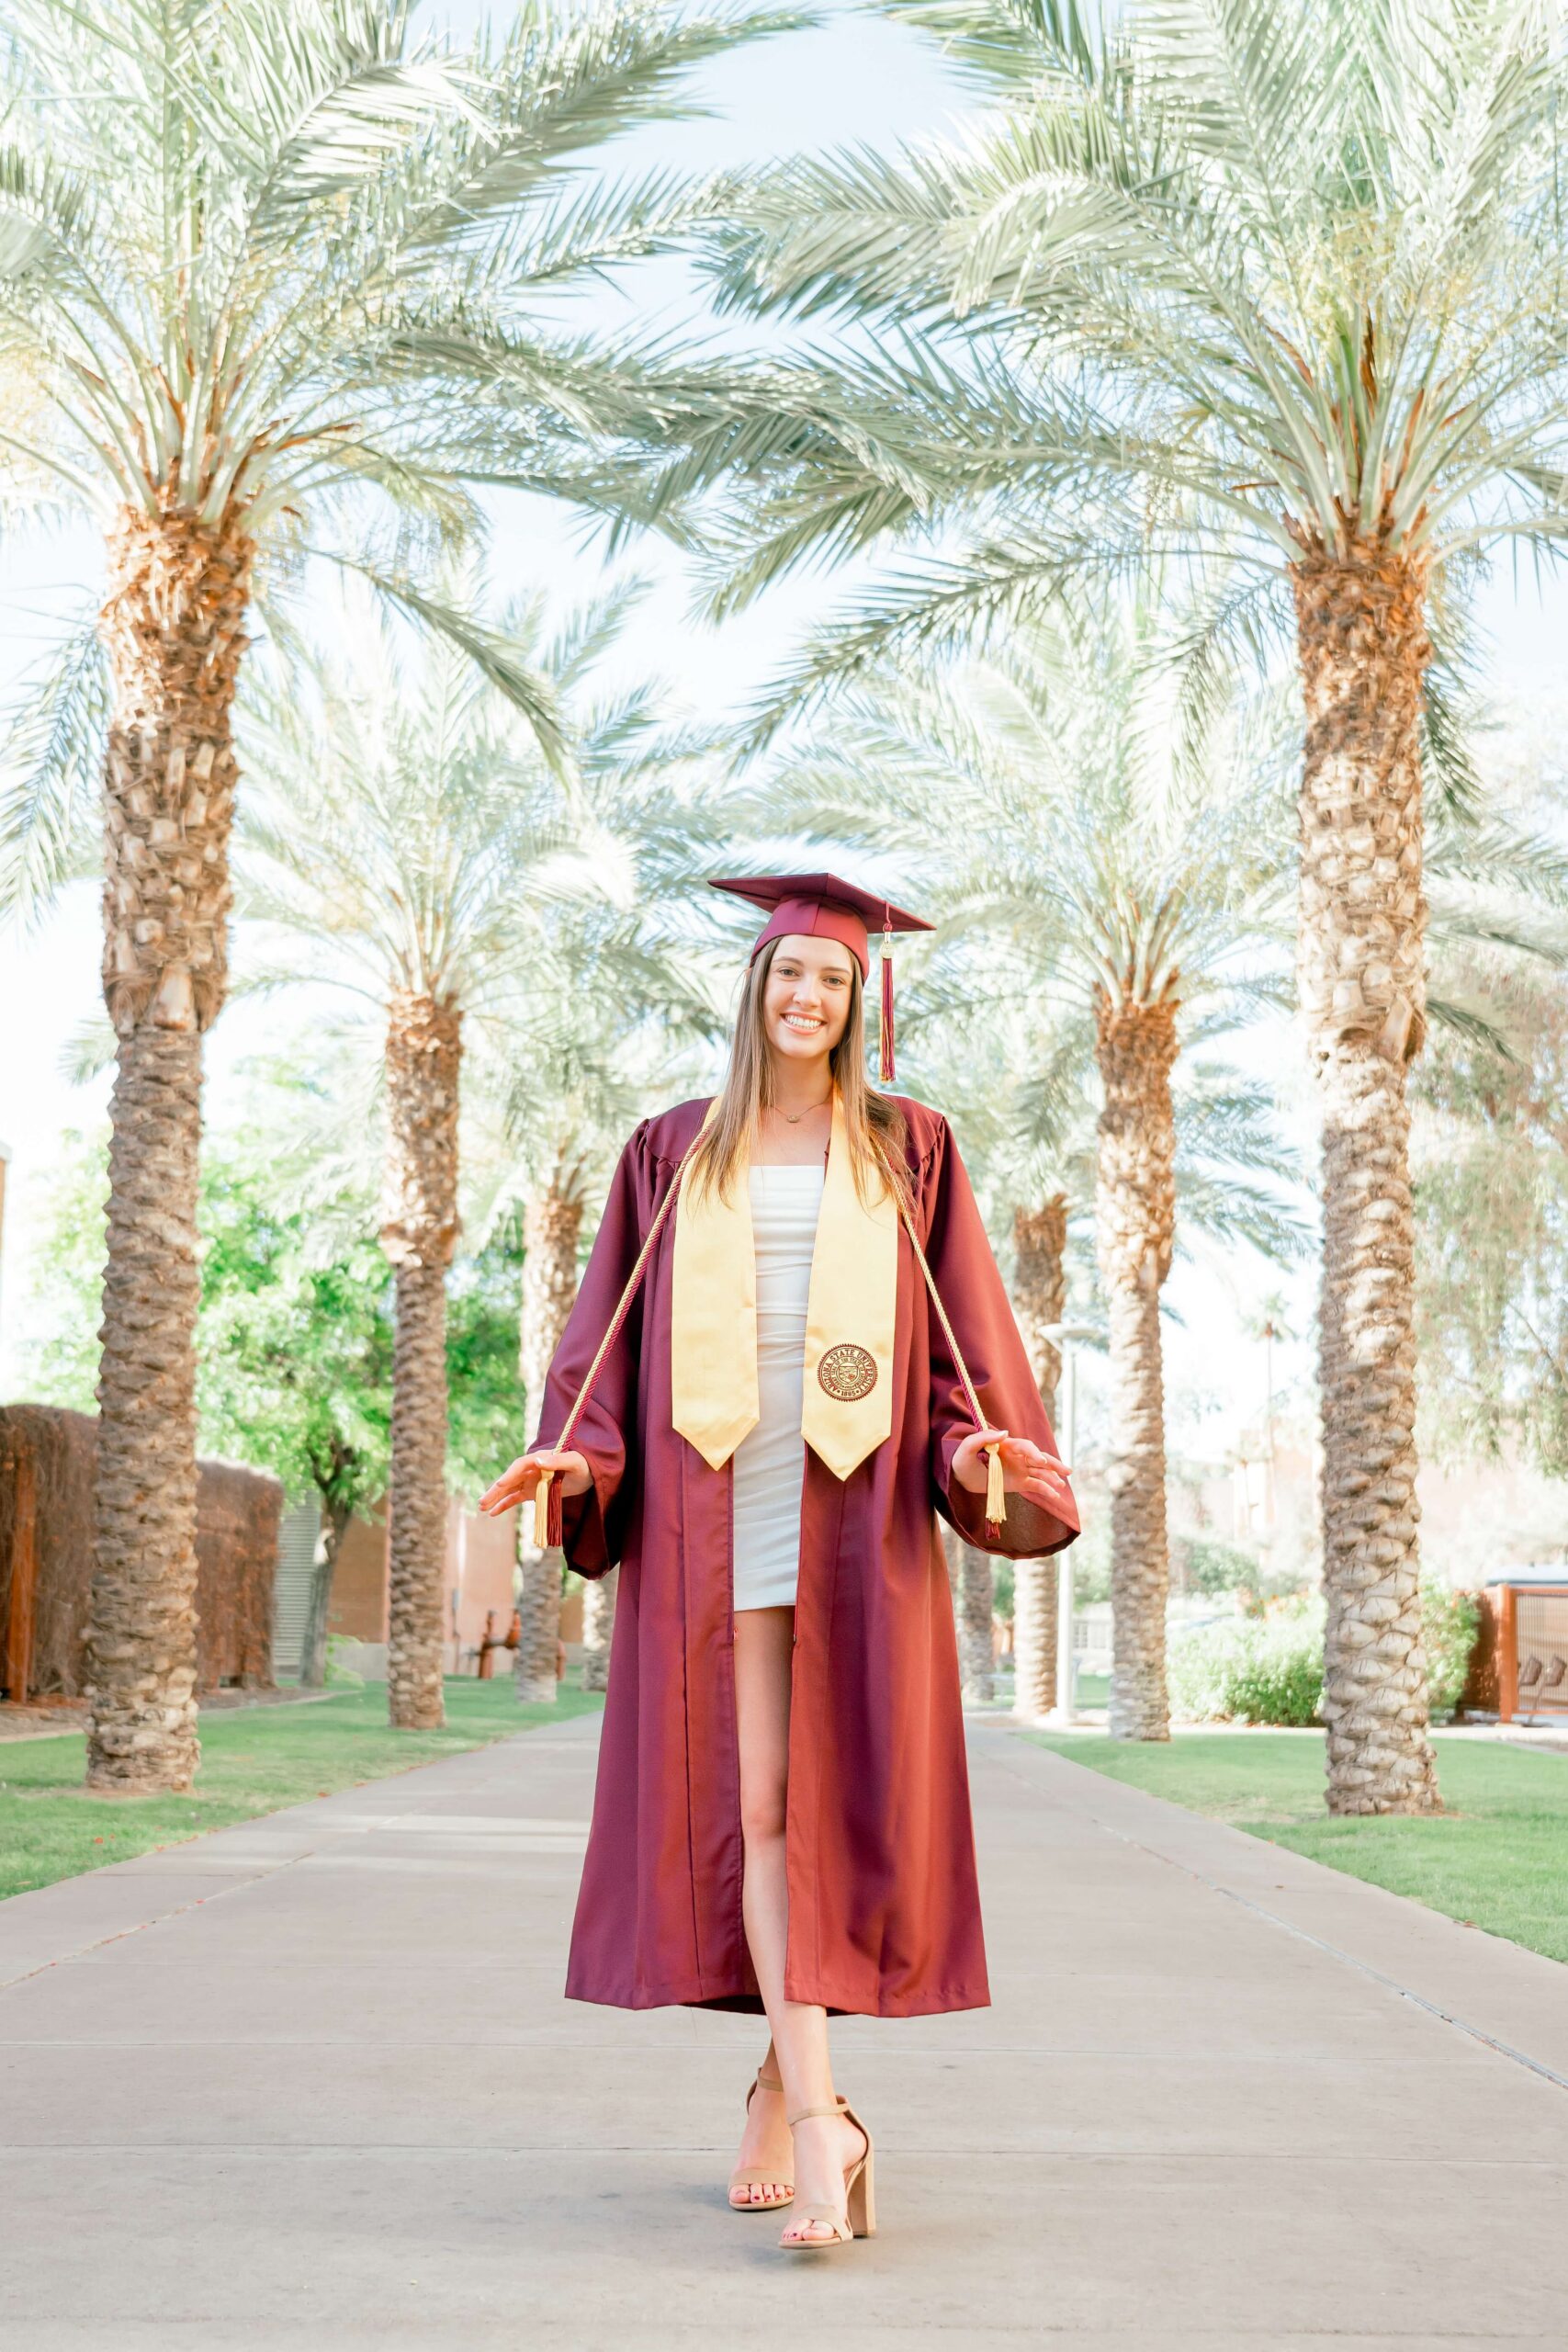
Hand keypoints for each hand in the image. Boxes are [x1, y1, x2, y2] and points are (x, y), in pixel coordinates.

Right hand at [478, 1449, 590, 1517]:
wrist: (588, 1474)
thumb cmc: (583, 1464)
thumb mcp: (574, 1462)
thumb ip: (558, 1460)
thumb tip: (537, 1461)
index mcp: (539, 1458)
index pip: (520, 1465)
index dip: (510, 1475)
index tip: (500, 1484)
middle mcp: (531, 1468)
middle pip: (510, 1478)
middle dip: (496, 1490)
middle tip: (482, 1501)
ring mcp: (530, 1480)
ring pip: (509, 1489)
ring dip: (496, 1498)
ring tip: (482, 1507)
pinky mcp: (532, 1491)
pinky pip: (515, 1498)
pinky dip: (504, 1505)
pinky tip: (493, 1513)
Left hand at [951, 1427, 1072, 1516]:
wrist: (960, 1475)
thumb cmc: (962, 1458)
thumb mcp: (968, 1447)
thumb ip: (984, 1438)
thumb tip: (1005, 1432)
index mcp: (1008, 1445)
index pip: (1027, 1447)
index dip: (1034, 1453)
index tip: (1040, 1461)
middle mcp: (1018, 1456)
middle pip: (1040, 1458)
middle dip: (1054, 1464)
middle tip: (1067, 1471)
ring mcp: (1020, 1470)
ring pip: (1041, 1472)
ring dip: (1052, 1478)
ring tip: (1061, 1486)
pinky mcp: (1019, 1483)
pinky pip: (1036, 1485)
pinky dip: (1046, 1491)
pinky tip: (1055, 1497)